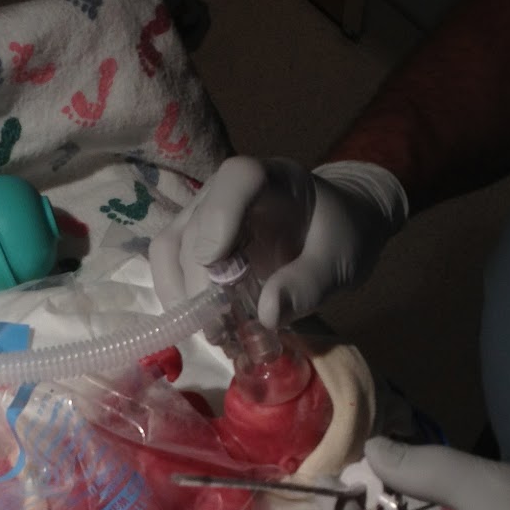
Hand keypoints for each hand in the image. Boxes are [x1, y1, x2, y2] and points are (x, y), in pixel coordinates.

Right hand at [150, 155, 407, 328]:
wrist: (334, 231)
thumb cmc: (340, 238)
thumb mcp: (339, 264)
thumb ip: (308, 285)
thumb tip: (265, 315)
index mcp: (275, 179)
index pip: (239, 178)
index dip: (221, 215)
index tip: (217, 265)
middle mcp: (230, 188)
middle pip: (198, 224)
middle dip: (203, 282)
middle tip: (223, 330)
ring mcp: (205, 211)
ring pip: (172, 245)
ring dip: (182, 293)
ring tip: (213, 332)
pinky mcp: (194, 238)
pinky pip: (169, 263)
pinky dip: (177, 297)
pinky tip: (201, 324)